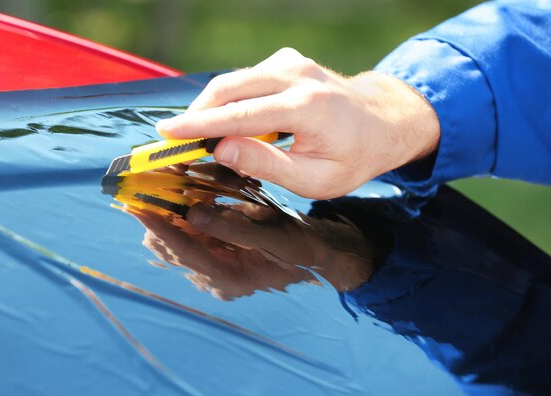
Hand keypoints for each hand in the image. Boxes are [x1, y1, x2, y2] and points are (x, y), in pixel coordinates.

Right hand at [156, 47, 439, 198]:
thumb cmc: (352, 157)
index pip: (239, 115)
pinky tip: (232, 120)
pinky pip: (247, 77)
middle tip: (175, 138)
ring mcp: (292, 63)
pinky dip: (231, 97)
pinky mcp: (287, 60)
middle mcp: (297, 76)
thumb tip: (221, 149)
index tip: (167, 134)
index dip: (198, 125)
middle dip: (197, 113)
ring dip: (211, 105)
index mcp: (306, 108)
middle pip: (229, 88)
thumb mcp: (316, 179)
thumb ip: (268, 166)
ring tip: (199, 134)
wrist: (383, 123)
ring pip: (234, 80)